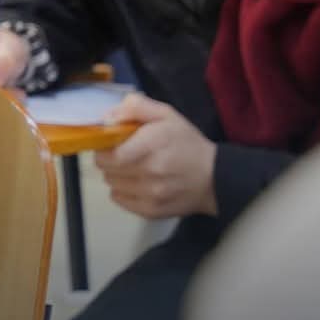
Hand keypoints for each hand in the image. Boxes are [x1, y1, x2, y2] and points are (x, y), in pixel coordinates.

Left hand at [94, 93, 218, 218]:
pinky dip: (122, 191)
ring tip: (132, 169)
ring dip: (116, 176)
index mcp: (152, 145)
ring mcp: (151, 195)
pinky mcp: (152, 211)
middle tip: (121, 155)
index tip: (109, 145)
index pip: (111, 155)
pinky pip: (120, 200)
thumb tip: (106, 118)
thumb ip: (135, 108)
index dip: (104, 149)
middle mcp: (150, 172)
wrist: (215, 178)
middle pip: (108, 170)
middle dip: (109, 161)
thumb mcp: (166, 114)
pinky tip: (137, 183)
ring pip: (112, 185)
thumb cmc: (187, 143)